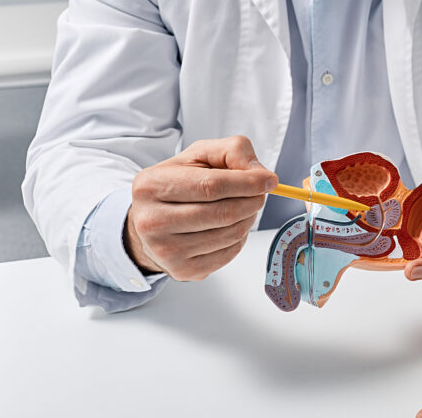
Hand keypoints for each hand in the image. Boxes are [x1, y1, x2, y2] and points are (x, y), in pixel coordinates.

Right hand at [124, 135, 277, 279]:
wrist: (152, 221)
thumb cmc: (178, 184)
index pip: (211, 186)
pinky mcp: (182, 270)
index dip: (248, 183)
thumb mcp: (200, 155)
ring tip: (243, 208)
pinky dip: (240, 238)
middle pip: (223, 213)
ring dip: (248, 218)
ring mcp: (165, 250)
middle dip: (253, 201)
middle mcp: (152, 221)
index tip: (269, 180)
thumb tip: (260, 173)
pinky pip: (229, 253)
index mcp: (151, 185)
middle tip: (259, 194)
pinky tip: (230, 226)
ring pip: (230, 234)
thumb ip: (233, 151)